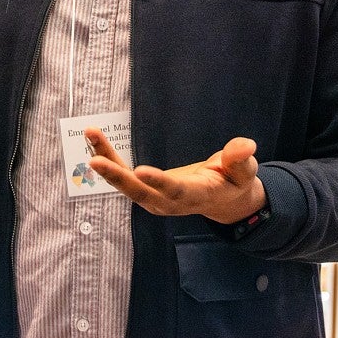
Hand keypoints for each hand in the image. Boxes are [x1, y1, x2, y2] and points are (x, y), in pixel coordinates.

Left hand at [84, 127, 266, 224]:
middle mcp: (169, 202)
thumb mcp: (244, 173)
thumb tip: (246, 145)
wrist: (221, 200)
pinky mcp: (145, 188)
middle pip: (140, 192)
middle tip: (96, 161)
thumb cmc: (234, 182)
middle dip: (117, 177)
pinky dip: (107, 155)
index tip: (141, 171)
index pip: (175, 191)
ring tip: (91, 135)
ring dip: (106, 160)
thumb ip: (240, 161)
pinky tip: (93, 139)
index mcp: (195, 196)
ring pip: (126, 182)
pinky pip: (122, 173)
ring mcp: (154, 197)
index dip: (159, 182)